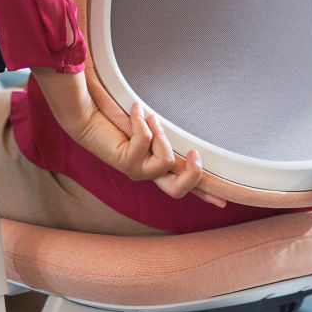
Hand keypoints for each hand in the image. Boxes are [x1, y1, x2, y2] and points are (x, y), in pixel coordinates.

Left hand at [77, 99, 226, 206]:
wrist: (87, 115)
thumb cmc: (119, 118)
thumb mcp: (151, 129)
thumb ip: (167, 136)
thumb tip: (189, 134)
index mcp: (156, 167)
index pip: (184, 184)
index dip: (203, 193)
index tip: (223, 202)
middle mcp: (147, 173)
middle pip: (178, 191)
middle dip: (192, 173)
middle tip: (192, 152)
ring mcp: (136, 171)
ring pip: (166, 162)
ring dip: (161, 134)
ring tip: (148, 117)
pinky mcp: (125, 161)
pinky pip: (146, 142)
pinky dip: (142, 121)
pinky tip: (134, 109)